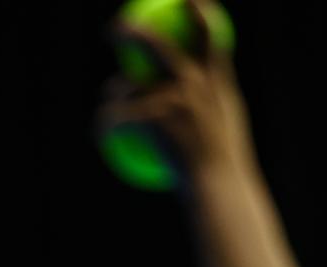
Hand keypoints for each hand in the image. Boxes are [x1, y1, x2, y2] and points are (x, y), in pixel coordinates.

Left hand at [96, 0, 253, 182]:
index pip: (210, 35)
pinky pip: (119, 115)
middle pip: (157, 43)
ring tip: (109, 99)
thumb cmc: (224, 170)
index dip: (198, 12)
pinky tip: (99, 132)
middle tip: (115, 29)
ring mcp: (175, 97)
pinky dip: (107, 124)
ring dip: (116, 93)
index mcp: (217, 82)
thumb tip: (197, 103)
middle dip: (131, 31)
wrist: (219, 189)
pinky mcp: (155, 116)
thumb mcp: (227, 135)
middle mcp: (195, 82)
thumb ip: (213, 110)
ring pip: (129, 85)